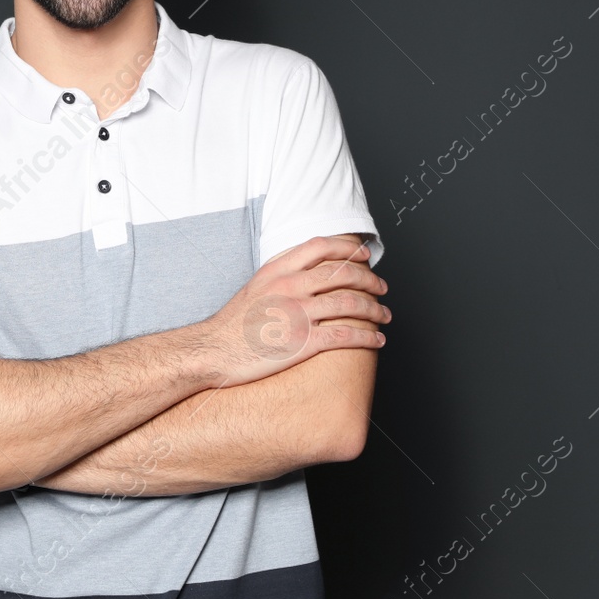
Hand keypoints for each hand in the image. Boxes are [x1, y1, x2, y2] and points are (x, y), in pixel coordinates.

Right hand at [193, 235, 390, 387]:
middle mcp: (289, 287)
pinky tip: (377, 340)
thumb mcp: (255, 286)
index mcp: (277, 270)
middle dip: (370, 280)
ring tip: (385, 316)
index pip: (321, 247)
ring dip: (375, 310)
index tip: (364, 256)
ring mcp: (296, 314)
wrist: (213, 351)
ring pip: (350, 304)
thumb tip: (310, 269)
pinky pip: (345, 335)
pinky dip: (367, 337)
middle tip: (382, 287)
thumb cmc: (233, 323)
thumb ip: (281, 273)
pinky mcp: (302, 343)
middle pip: (342, 274)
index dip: (348, 249)